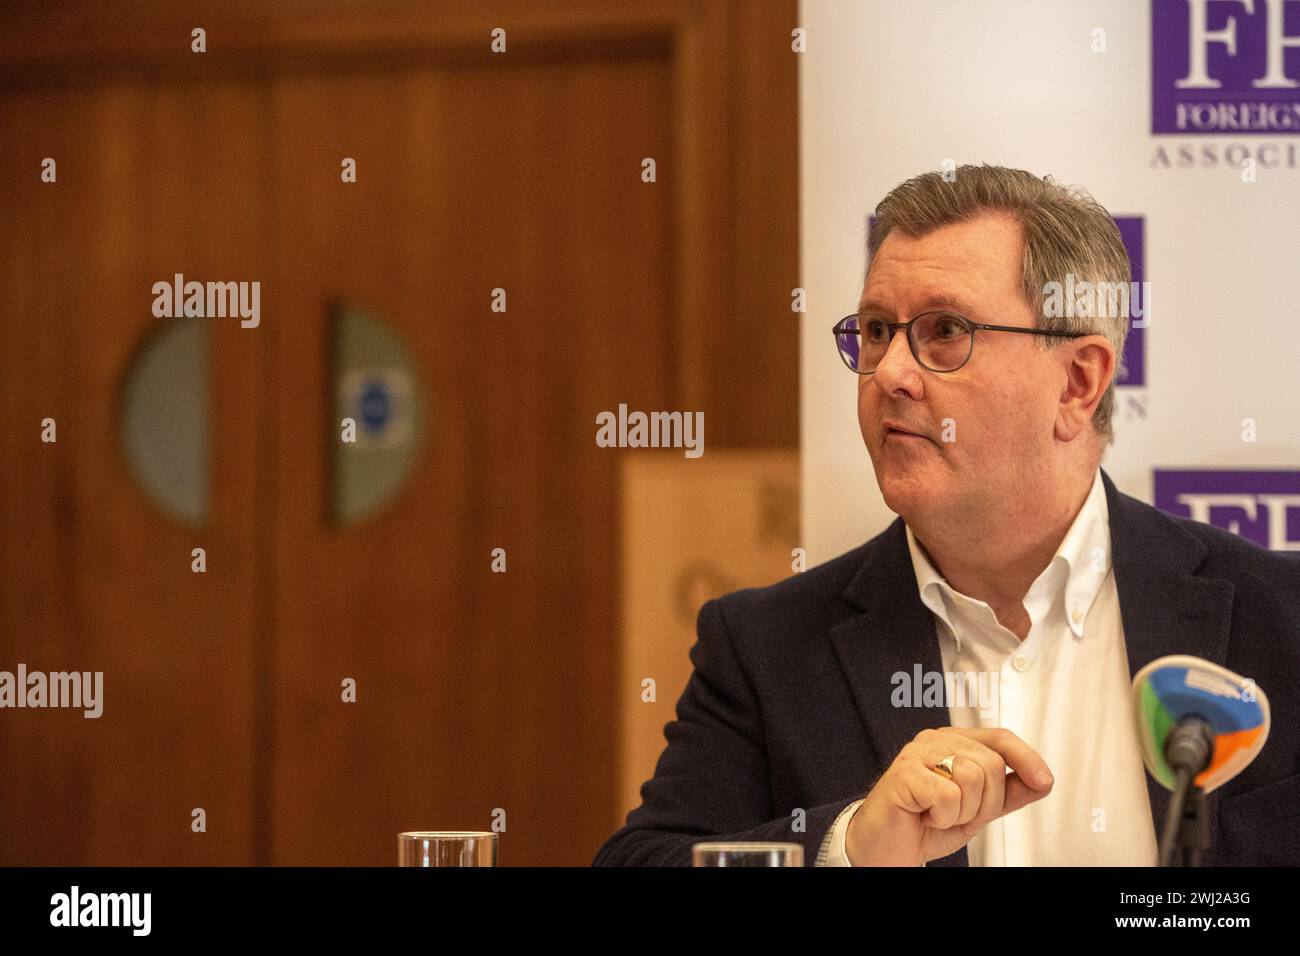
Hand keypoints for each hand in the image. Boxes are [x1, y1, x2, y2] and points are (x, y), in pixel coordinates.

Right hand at [844, 727, 1053, 865]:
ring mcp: (918, 753)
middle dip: (985, 803)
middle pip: (991, 764)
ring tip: (940, 815)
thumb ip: (1007, 793)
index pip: (1000, 738)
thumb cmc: (923, 825)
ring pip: (972, 777)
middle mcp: (935, 742)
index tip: (1044, 780)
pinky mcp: (904, 772)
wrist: (886, 849)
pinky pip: (948, 795)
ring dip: (962, 812)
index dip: (1027, 758)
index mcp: (953, 743)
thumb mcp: (977, 810)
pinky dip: (943, 817)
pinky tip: (925, 816)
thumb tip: (1041, 780)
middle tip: (958, 815)